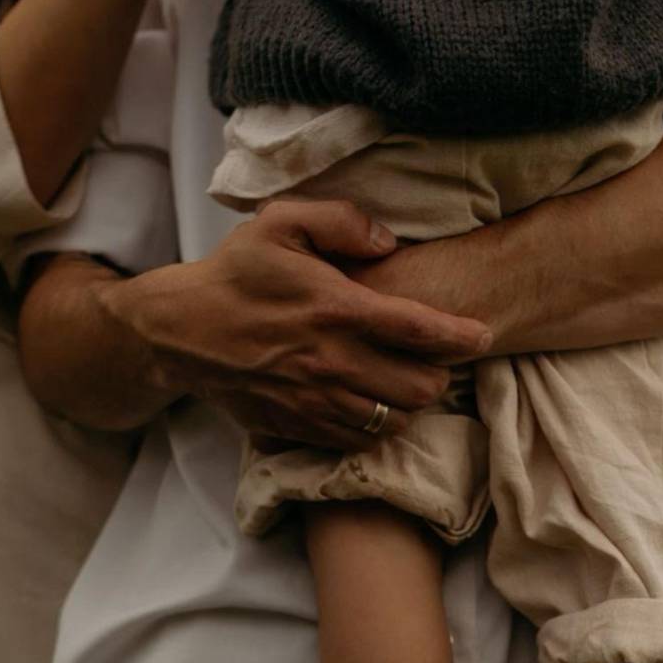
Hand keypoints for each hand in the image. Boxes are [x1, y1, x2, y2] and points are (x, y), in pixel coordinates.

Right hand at [103, 199, 491, 448]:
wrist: (180, 332)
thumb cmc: (235, 274)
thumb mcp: (280, 222)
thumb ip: (342, 220)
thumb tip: (390, 242)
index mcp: (335, 309)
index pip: (419, 330)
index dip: (462, 336)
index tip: (482, 335)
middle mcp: (331, 362)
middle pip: (419, 387)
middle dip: (439, 374)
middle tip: (434, 358)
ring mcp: (315, 401)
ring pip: (394, 420)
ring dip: (410, 404)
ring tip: (406, 382)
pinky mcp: (300, 427)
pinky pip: (361, 441)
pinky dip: (378, 427)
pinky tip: (373, 404)